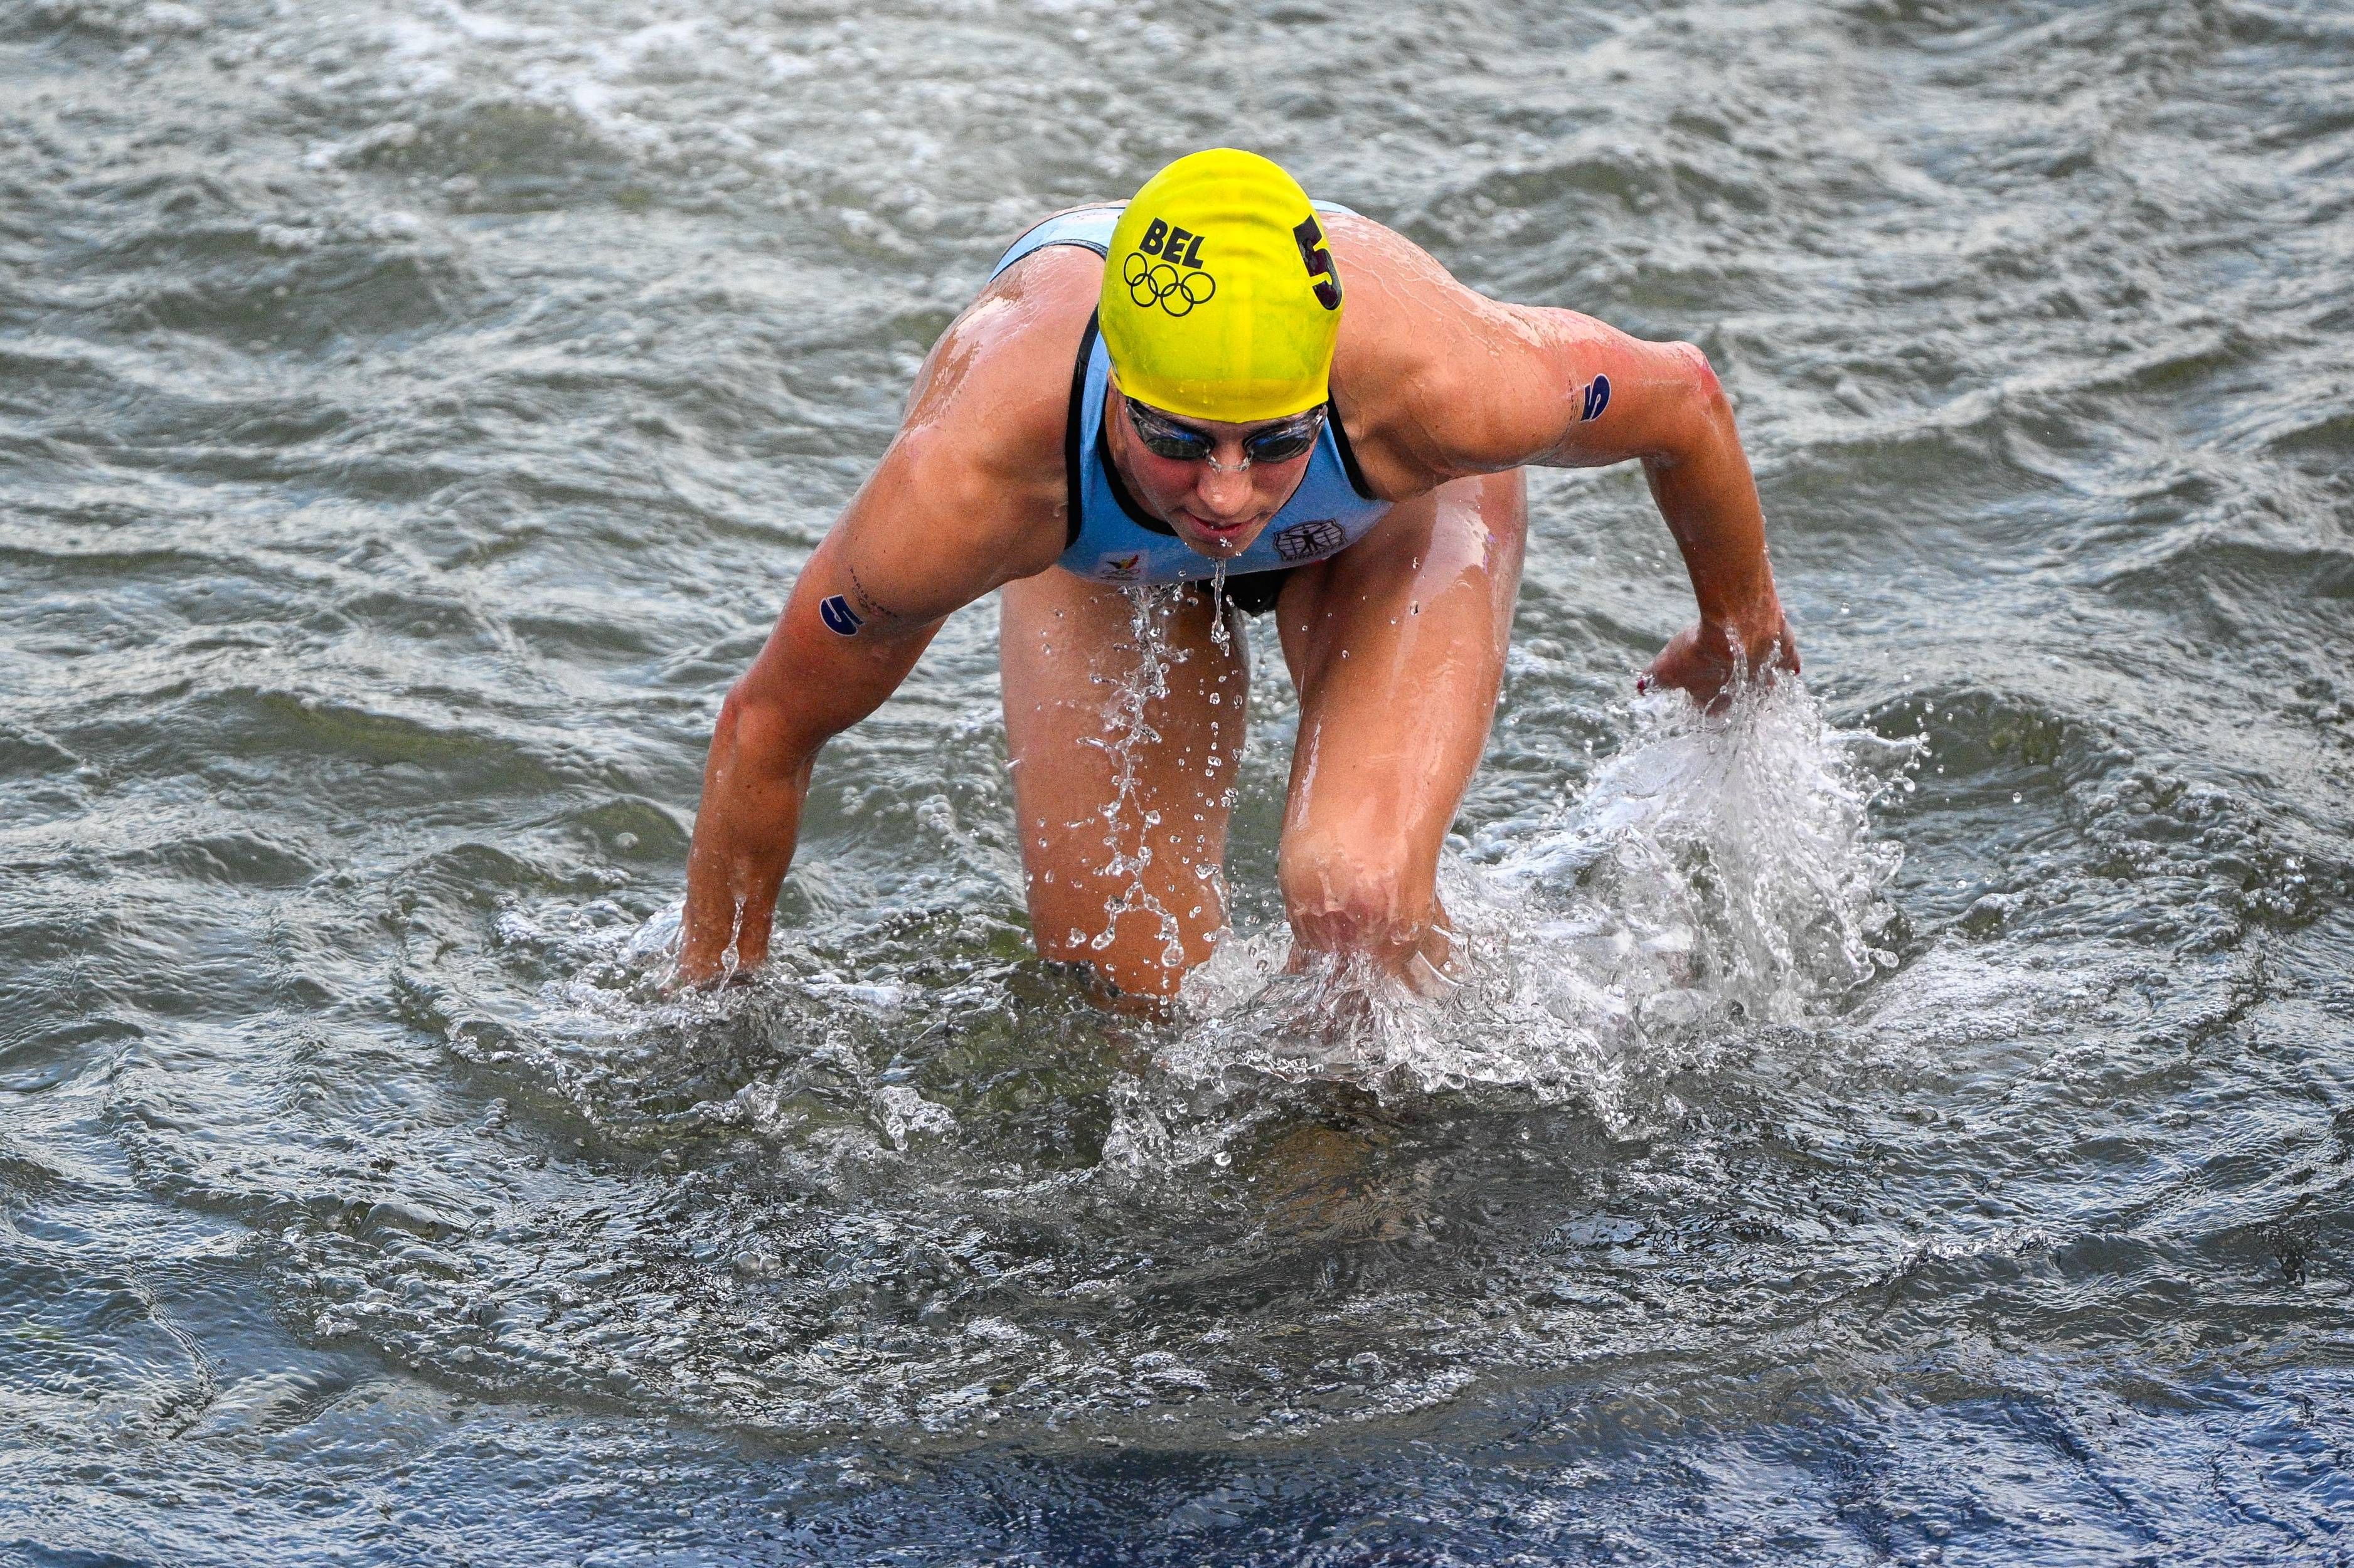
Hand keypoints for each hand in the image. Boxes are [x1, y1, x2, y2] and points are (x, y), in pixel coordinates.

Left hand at [1637, 608, 1798, 709]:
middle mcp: (1746, 694)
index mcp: (1717, 702)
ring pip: (1766, 685)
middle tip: (1727, 679)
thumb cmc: (1701, 648)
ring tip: (1752, 672)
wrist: (1737, 625)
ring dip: (1760, 680)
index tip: (1696, 691)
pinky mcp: (1783, 652)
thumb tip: (1641, 688)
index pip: (1707, 710)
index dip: (1699, 699)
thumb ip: (1654, 678)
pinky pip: (1787, 662)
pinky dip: (1786, 663)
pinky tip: (1787, 665)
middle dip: (1732, 693)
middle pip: (1740, 700)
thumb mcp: (1667, 665)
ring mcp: (1767, 675)